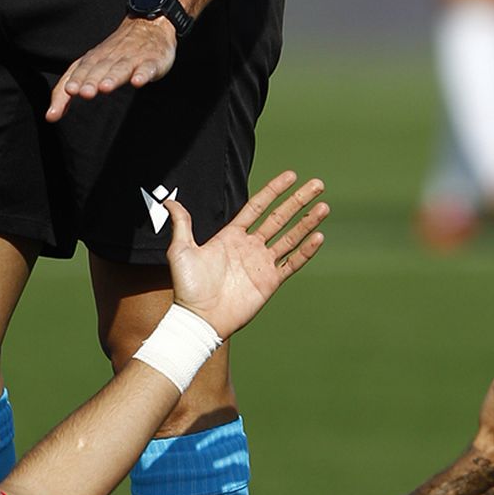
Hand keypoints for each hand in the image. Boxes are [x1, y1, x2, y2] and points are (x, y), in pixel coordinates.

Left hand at [45, 16, 176, 122]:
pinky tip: (138, 82)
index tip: (69, 91)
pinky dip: (142, 74)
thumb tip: (50, 115)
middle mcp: (111, 57)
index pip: (81, 70)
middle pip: (99, 69)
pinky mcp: (151, 61)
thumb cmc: (115, 53)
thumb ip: (69, 90)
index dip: (76, 80)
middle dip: (91, 81)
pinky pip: (147, 68)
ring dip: (113, 77)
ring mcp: (132, 58)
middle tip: (84, 92)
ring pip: (121, 68)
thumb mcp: (91, 67)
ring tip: (105, 88)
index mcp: (94, 59)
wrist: (149, 26)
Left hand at [161, 170, 327, 340]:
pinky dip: (306, 250)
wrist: (199, 319)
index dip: (274, 190)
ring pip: (290, 237)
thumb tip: (169, 200)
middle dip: (298, 200)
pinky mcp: (270, 282)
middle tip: (317, 184)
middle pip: (280, 218)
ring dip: (307, 222)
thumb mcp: (181, 250)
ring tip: (324, 207)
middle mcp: (250, 247)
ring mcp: (262, 264)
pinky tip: (319, 236)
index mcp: (232, 236)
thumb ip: (182, 224)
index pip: (258, 206)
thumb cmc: (188, 287)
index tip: (291, 175)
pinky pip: (292, 262)